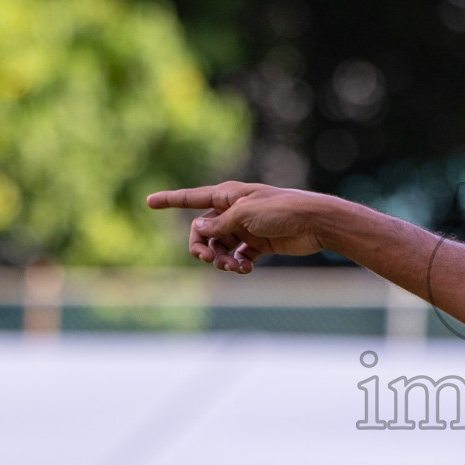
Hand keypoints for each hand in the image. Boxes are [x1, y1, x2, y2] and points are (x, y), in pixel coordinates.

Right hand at [146, 182, 328, 271]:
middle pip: (203, 231)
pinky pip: (237, 256)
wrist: (315, 223)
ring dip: (221, 259)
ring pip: (220, 247)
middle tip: (209, 259)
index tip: (148, 201)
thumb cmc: (282, 210)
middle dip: (202, 246)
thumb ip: (220, 223)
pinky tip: (245, 269)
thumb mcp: (246, 215)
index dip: (170, 200)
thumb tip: (198, 227)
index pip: (192, 198)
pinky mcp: (258, 244)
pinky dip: (237, 264)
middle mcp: (233, 210)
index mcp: (228, 195)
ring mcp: (245, 228)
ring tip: (235, 267)